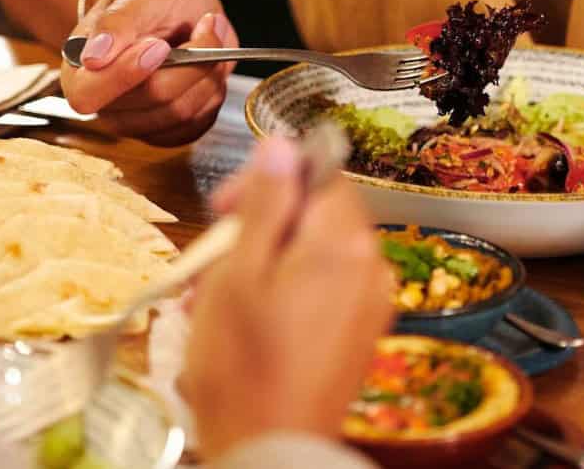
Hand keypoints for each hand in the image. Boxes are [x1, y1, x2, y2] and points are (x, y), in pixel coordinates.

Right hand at [61, 0, 238, 145]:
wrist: (179, 7)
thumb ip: (115, 23)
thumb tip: (93, 58)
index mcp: (79, 72)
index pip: (88, 95)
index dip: (126, 74)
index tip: (159, 45)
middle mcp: (105, 106)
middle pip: (152, 99)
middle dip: (189, 61)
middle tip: (204, 26)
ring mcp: (137, 123)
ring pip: (182, 111)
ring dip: (207, 72)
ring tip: (207, 39)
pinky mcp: (168, 132)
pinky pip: (199, 122)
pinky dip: (213, 90)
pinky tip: (207, 66)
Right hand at [181, 138, 393, 457]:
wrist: (271, 449)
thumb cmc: (243, 364)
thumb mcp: (239, 271)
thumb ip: (266, 203)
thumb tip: (282, 145)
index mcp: (345, 242)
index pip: (319, 172)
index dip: (268, 181)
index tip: (223, 207)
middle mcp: (372, 265)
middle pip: (317, 212)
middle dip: (260, 226)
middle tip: (211, 260)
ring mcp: (371, 302)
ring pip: (314, 252)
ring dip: (264, 261)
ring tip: (214, 299)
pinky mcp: (360, 332)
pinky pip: (323, 288)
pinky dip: (284, 290)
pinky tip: (245, 319)